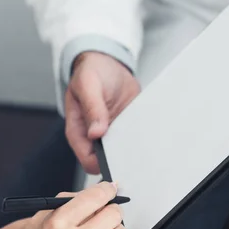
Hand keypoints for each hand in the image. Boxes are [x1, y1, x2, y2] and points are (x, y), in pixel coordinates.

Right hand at [65, 51, 139, 173]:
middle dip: (120, 161)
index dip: (101, 164)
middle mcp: (94, 137)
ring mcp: (112, 134)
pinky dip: (143, 139)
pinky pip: (135, 140)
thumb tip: (95, 132)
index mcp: (79, 131)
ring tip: (145, 144)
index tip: (117, 158)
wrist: (107, 63)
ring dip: (134, 152)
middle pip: (107, 162)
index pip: (88, 160)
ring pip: (123, 154)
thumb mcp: (88, 84)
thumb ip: (92, 108)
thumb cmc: (91, 72)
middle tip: (135, 154)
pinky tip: (150, 133)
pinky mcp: (126, 128)